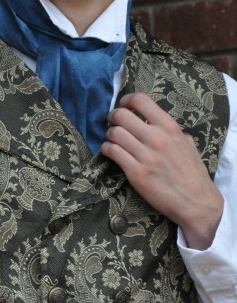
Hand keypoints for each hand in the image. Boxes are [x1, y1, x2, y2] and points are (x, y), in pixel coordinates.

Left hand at [100, 92, 223, 250]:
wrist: (196, 201)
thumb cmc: (192, 172)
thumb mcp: (186, 142)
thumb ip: (169, 130)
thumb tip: (152, 120)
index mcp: (170, 127)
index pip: (141, 100)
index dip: (126, 100)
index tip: (123, 105)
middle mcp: (157, 138)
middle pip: (121, 115)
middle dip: (113, 117)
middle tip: (112, 123)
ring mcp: (146, 156)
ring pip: (114, 133)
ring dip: (109, 135)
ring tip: (112, 139)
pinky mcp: (136, 173)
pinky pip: (112, 152)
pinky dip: (106, 149)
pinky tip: (110, 152)